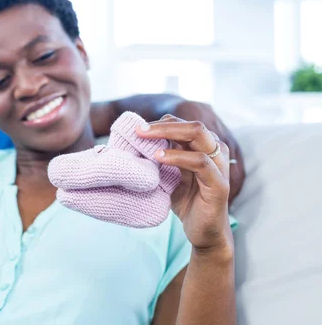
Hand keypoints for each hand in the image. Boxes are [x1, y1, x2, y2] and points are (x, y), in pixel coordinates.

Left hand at [136, 115, 232, 250]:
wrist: (203, 233)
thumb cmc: (186, 202)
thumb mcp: (170, 175)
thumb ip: (161, 158)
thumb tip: (136, 140)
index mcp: (204, 147)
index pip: (183, 124)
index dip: (161, 123)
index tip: (138, 128)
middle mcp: (216, 152)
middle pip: (193, 125)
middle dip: (163, 125)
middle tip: (139, 129)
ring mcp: (220, 166)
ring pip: (199, 136)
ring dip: (169, 134)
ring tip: (145, 139)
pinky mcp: (220, 184)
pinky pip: (200, 162)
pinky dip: (178, 156)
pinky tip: (159, 157)